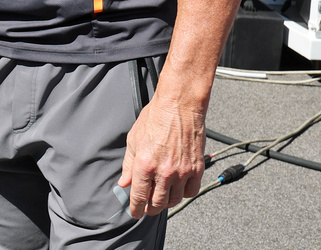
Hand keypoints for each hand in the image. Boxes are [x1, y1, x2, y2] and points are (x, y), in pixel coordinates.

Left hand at [118, 94, 205, 217]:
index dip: (136, 209)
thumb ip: (128, 165)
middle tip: (147, 207)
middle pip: (157, 203)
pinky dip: (183, 194)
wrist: (178, 107)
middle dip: (150, 208)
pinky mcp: (196, 169)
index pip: (139, 197)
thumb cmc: (155, 118)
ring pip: (174, 200)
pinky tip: (177, 188)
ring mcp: (182, 171)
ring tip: (161, 197)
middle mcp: (163, 171)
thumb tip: (124, 183)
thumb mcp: (133, 140)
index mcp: (144, 164)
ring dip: (166, 202)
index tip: (135, 213)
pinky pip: (191, 191)